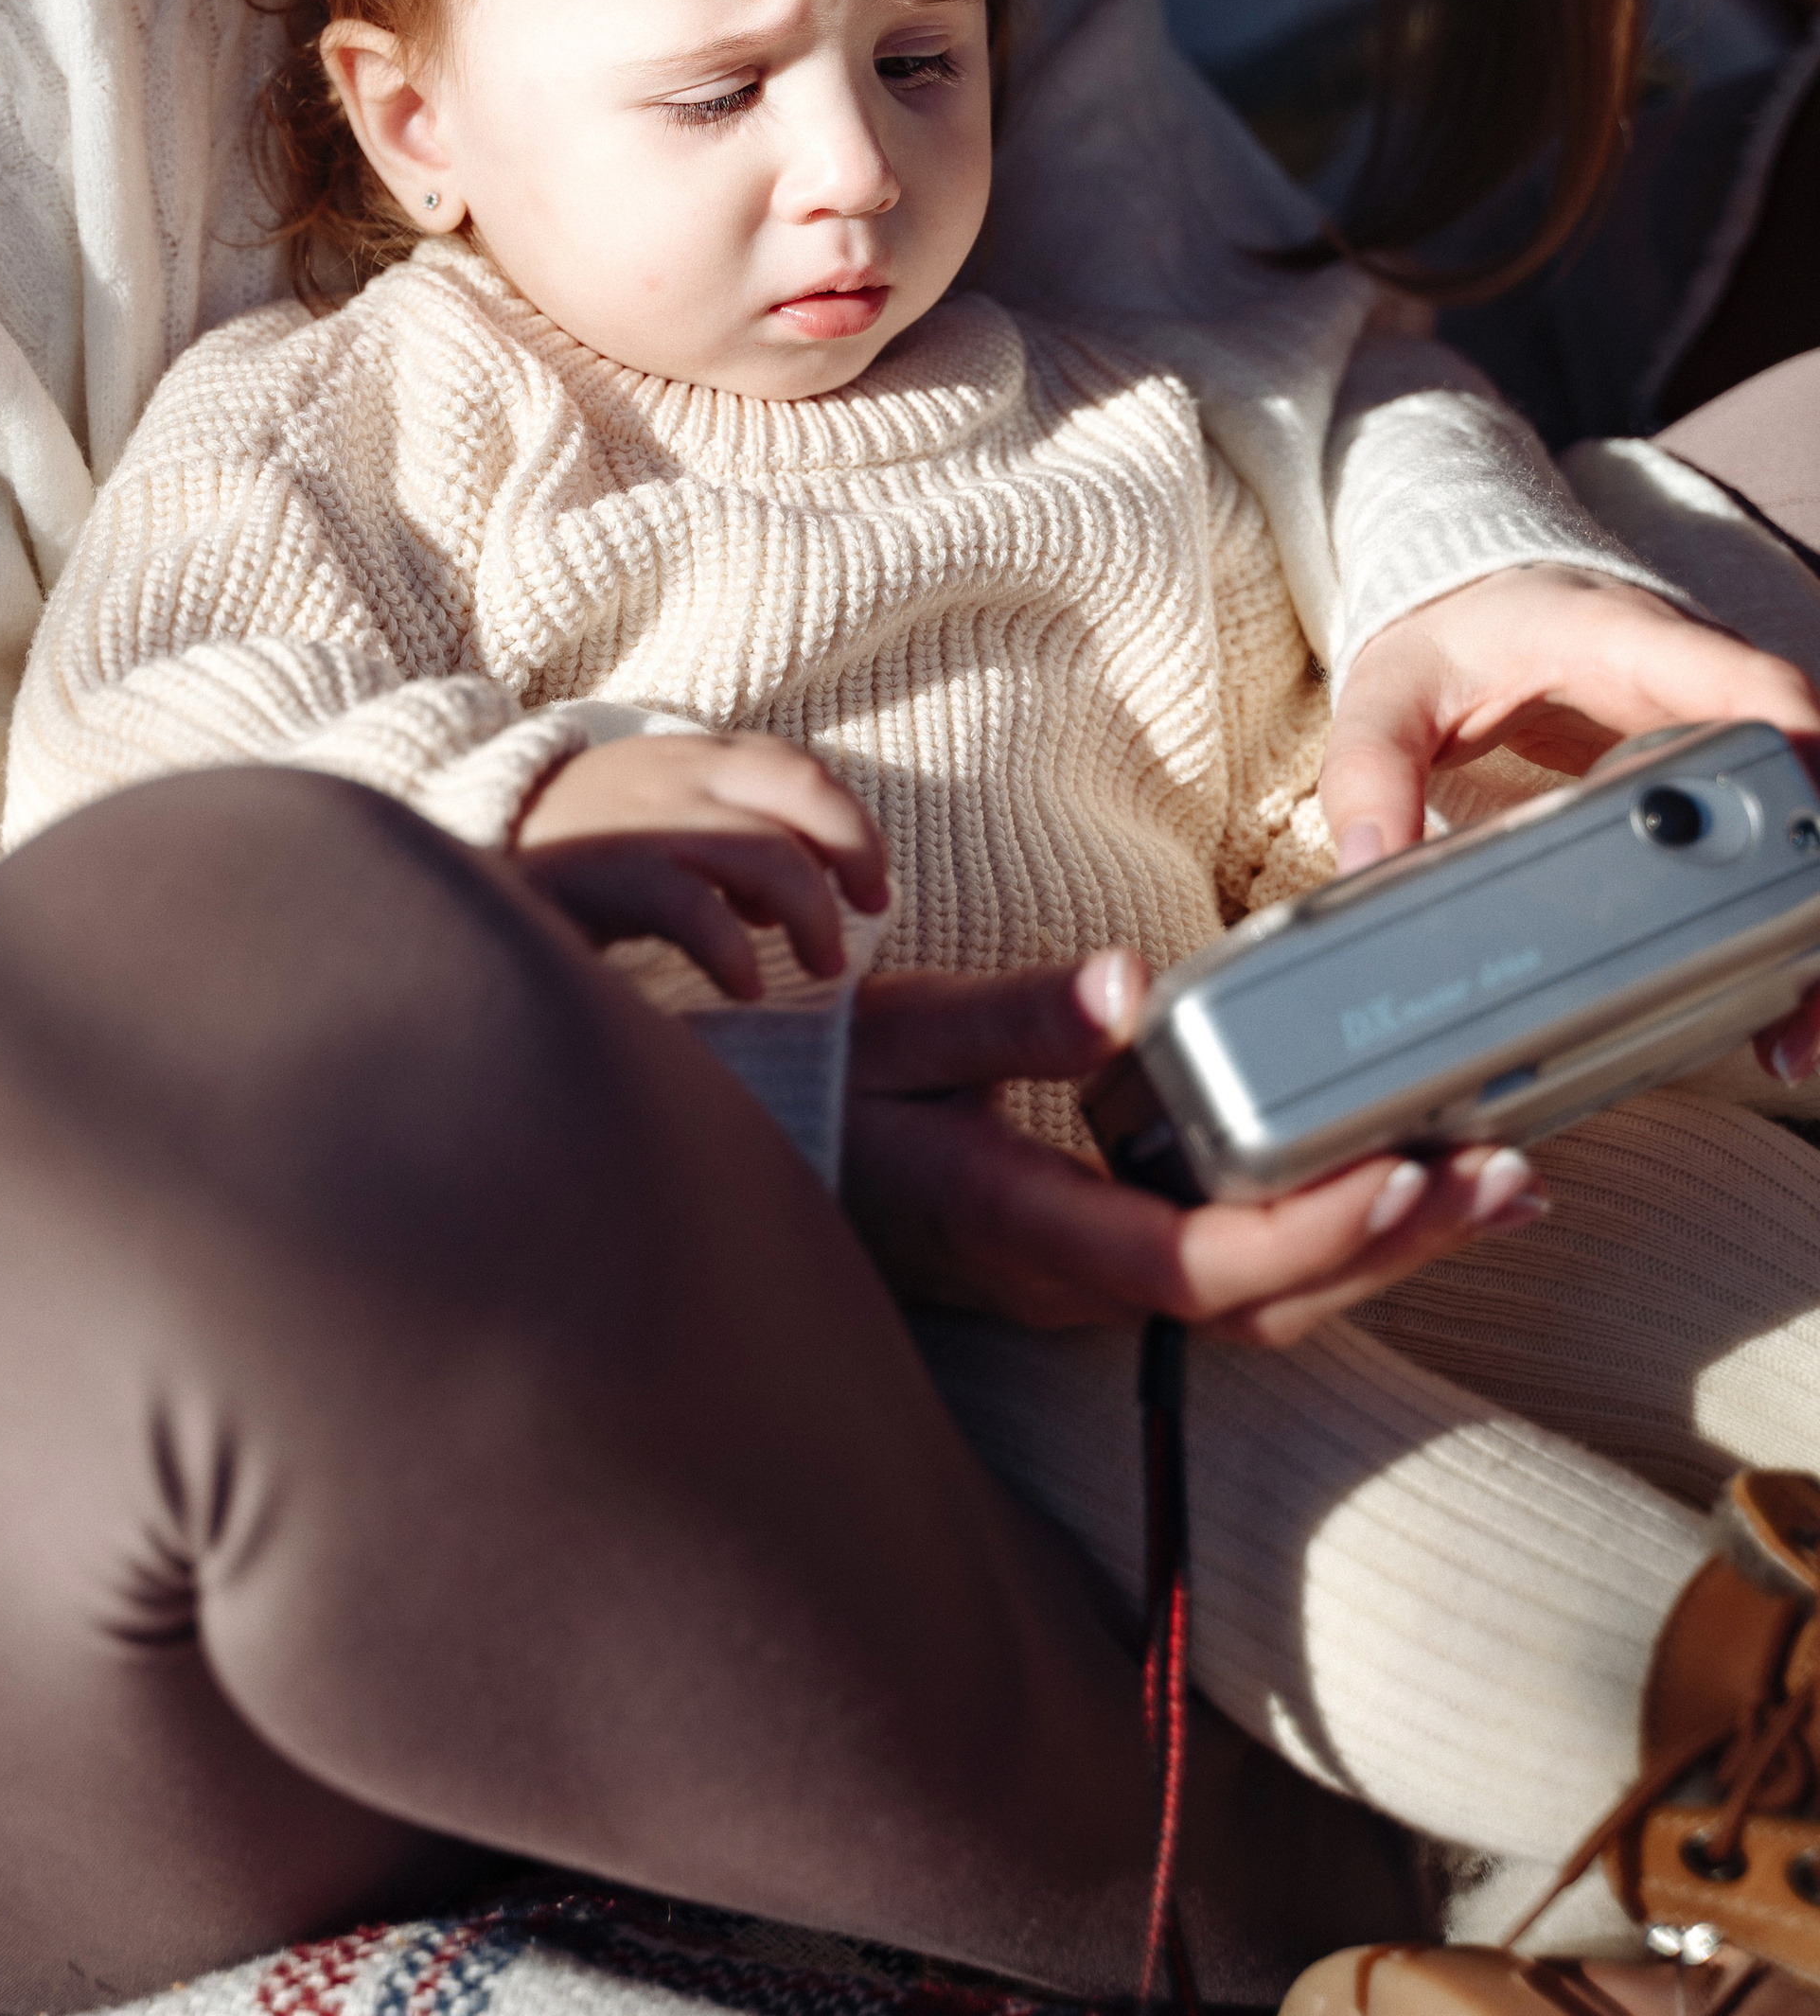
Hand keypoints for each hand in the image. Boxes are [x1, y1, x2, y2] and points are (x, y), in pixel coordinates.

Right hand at [515, 731, 887, 998]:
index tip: (871, 887)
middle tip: (862, 921)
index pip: (798, 769)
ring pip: (767, 853)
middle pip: (802, 793)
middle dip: (852, 856)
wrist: (466, 844)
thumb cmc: (572, 847)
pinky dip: (734, 952)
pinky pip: (695, 909)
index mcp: (692, 756)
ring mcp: (644, 820)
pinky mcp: (608, 874)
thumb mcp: (650, 813)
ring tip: (819, 967)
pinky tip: (743, 987)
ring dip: (810, 916)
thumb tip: (786, 904)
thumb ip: (719, 834)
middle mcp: (677, 775)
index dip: (852, 826)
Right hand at [841, 953, 1546, 1346]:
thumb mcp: (908, 1036)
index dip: (1307, 1233)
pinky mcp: (1114, 1265)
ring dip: (1387, 1249)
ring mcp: (1097, 1288)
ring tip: (1501, 1183)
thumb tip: (1129, 985)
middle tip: (1508, 1172)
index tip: (1403, 1173)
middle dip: (1393, 1246)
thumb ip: (1020, 1018)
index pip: (1191, 1260)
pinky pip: (1246, 1274)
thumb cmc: (836, 1094)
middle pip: (1263, 1300)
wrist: (779, 1161)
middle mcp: (1074, 1284)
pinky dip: (1339, 1238)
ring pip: (1267, 1301)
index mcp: (1024, 1226)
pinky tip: (1410, 1188)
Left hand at [1320, 563, 1819, 1081]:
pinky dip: (1783, 912)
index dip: (1800, 763)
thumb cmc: (1450, 631)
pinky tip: (1767, 996)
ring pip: (1808, 813)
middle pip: (1810, 773)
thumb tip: (1367, 870)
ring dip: (1808, 920)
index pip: (1755, 689)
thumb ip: (1371, 772)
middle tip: (1795, 1005)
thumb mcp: (1392, 689)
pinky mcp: (1713, 772)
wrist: (1473, 595)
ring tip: (1789, 1033)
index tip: (1805, 851)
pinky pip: (1777, 833)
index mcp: (1632, 642)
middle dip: (1816, 885)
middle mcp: (1700, 681)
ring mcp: (1716, 726)